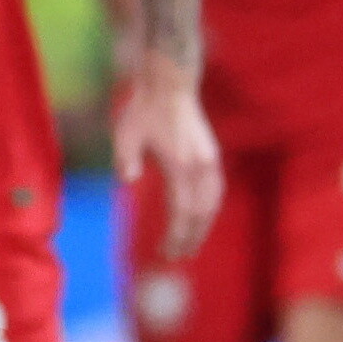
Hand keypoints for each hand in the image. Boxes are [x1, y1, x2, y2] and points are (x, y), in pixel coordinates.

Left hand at [114, 63, 223, 257]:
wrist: (170, 84)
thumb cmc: (144, 109)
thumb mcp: (127, 132)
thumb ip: (126, 158)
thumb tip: (127, 180)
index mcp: (179, 164)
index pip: (181, 212)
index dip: (176, 236)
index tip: (166, 252)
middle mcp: (199, 166)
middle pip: (200, 214)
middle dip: (191, 238)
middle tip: (179, 257)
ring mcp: (209, 161)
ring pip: (212, 204)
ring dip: (204, 227)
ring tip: (192, 244)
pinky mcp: (212, 155)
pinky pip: (216, 191)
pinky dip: (210, 209)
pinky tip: (203, 218)